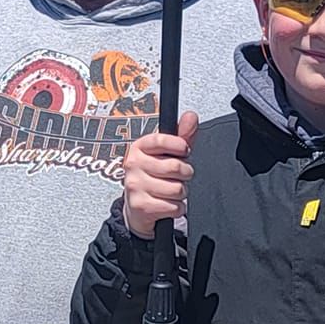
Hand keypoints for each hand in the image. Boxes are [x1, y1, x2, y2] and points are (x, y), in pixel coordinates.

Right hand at [122, 110, 198, 237]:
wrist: (137, 207)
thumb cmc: (155, 176)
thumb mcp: (167, 154)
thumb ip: (182, 135)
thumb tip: (191, 116)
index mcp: (139, 147)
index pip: (162, 140)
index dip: (180, 146)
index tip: (184, 151)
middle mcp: (133, 164)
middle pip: (175, 167)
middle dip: (184, 174)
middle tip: (177, 176)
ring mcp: (135, 185)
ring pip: (176, 189)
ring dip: (181, 193)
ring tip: (170, 191)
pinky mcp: (140, 206)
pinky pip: (173, 206)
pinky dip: (177, 208)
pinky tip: (167, 204)